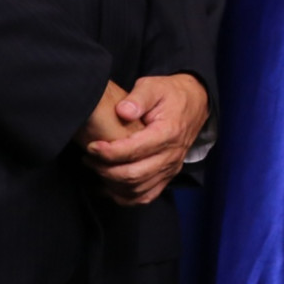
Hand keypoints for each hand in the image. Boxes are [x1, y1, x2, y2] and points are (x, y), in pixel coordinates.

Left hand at [84, 74, 208, 205]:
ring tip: (97, 167)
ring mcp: (171, 167)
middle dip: (105, 169)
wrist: (195, 103)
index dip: (109, 152)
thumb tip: (122, 111)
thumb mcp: (154, 86)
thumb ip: (138, 97)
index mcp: (168, 132)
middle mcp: (172, 154)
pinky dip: (125, 196)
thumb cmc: (170, 95)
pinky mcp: (168, 175)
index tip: (92, 146)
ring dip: (111, 183)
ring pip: (137, 189)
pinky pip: (145, 196)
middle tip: (89, 158)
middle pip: (133, 175)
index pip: (134, 151)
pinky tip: (110, 186)